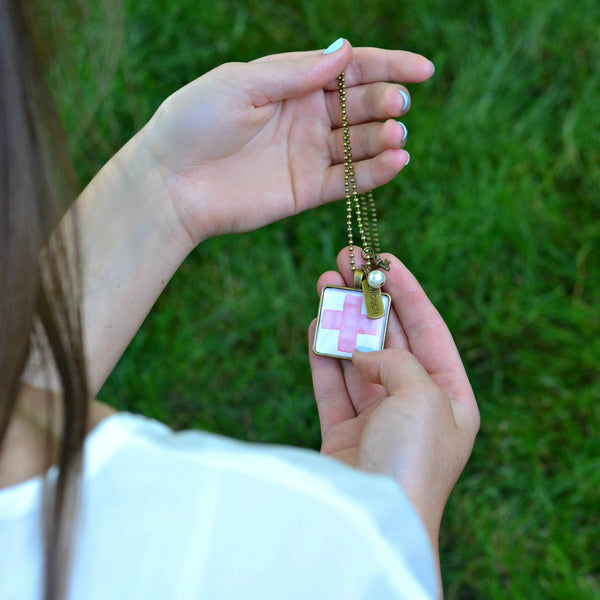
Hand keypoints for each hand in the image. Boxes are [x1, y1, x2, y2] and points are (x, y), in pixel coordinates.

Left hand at [142, 40, 433, 243]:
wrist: (172, 182)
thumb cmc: (194, 123)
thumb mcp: (241, 84)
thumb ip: (294, 73)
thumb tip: (344, 52)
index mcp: (291, 83)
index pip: (349, 70)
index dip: (388, 66)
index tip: (424, 69)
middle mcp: (306, 117)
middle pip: (361, 105)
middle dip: (385, 101)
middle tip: (396, 104)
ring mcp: (308, 154)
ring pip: (360, 143)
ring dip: (384, 137)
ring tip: (396, 134)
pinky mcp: (307, 190)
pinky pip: (349, 180)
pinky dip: (375, 172)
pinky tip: (397, 161)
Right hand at [308, 250, 479, 549]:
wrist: (371, 520)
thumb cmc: (412, 458)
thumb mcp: (423, 395)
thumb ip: (396, 361)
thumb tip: (361, 351)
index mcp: (450, 398)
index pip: (429, 331)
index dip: (408, 292)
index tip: (386, 260)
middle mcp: (414, 405)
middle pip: (389, 339)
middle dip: (369, 300)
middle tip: (347, 262)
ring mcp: (377, 419)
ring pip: (356, 357)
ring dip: (342, 320)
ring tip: (325, 283)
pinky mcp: (342, 432)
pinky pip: (332, 383)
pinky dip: (323, 354)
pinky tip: (316, 324)